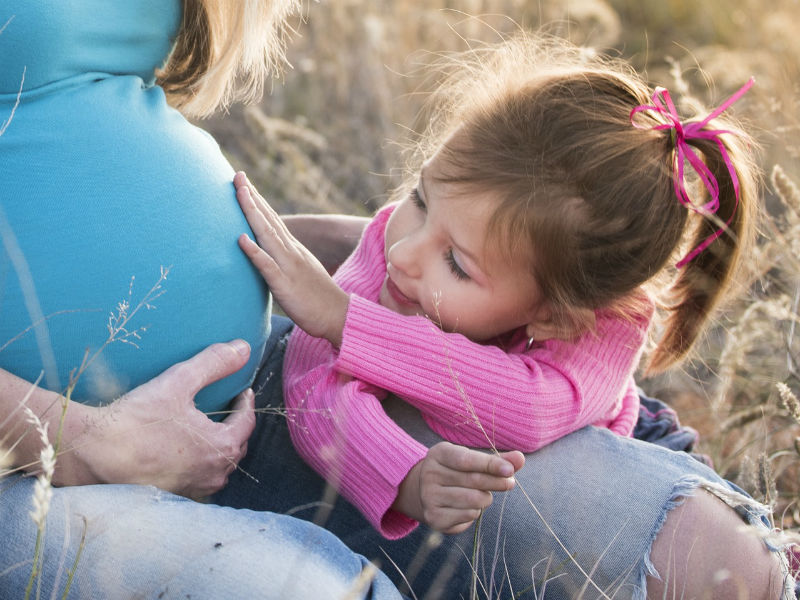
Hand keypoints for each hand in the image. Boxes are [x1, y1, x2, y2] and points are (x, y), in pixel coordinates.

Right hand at [59, 340, 255, 497]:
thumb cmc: (138, 419)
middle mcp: (213, 474)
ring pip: (219, 466)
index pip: (247, 422)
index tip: (242, 391)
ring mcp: (194, 489)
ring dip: (219, 447)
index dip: (245, 403)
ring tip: (209, 429)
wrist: (94, 454)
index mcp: (222, 447)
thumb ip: (214, 363)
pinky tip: (185, 452)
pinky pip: (198, 479)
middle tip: (228, 407)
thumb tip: (243, 348)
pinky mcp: (174, 496)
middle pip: (237, 446)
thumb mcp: (179, 382)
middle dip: (235, 425)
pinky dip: (199, 464)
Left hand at [235, 172, 348, 346]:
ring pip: (267, 235)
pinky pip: (268, 266)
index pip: (272, 220)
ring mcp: (289, 266)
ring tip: (239, 193)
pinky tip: (241, 239)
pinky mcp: (285, 285)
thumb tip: (268, 254)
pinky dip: (254, 251)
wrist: (339, 316)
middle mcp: (291, 252)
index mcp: (293, 250)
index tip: (243, 182)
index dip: (257, 200)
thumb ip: (284, 260)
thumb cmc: (317, 299)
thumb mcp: (300, 272)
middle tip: (237, 175)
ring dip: (252, 213)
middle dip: (252, 197)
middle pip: (268, 220)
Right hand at [394, 441, 524, 533]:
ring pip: (473, 500)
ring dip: (486, 498)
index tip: (510, 470)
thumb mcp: (472, 460)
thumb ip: (496, 460)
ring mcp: (429, 496)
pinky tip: (470, 506)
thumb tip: (520, 458)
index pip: (467, 460)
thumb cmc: (457, 472)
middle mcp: (430, 474)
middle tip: (510, 483)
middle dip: (497, 482)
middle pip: (473, 480)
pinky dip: (476, 511)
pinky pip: (468, 515)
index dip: (490, 464)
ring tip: (483, 495)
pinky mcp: (434, 517)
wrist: (427, 492)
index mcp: (439, 454)